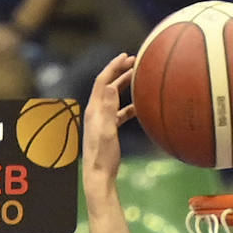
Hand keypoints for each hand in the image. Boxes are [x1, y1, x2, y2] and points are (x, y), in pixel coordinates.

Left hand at [83, 54, 136, 193]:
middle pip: (107, 86)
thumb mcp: (107, 131)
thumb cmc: (103, 156)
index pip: (103, 81)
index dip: (113, 67)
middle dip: (119, 72)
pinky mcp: (107, 130)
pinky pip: (118, 113)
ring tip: (136, 78)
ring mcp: (101, 121)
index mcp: (95, 110)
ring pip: (113, 98)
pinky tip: (137, 107)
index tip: (125, 56)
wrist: (99, 176)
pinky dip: (127, 106)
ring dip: (123, 87)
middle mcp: (95, 112)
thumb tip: (111, 86)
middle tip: (133, 62)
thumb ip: (108, 109)